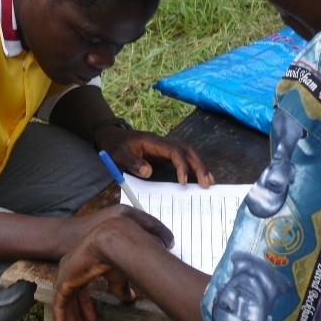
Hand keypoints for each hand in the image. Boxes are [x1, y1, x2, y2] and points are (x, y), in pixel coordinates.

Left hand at [52, 214, 171, 320]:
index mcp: (83, 265)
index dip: (86, 306)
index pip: (80, 289)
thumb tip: (129, 298)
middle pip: (70, 298)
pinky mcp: (62, 282)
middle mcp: (70, 270)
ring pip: (63, 304)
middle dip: (77, 316)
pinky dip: (62, 320)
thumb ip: (120, 287)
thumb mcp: (119, 275)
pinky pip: (58, 306)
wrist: (111, 243)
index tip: (93, 320)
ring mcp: (65, 276)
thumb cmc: (117, 254)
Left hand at [95, 127, 215, 186]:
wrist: (111, 137)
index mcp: (154, 142)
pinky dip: (193, 167)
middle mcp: (164, 143)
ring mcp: (165, 148)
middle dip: (198, 166)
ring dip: (200, 166)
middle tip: (206, 183)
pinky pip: (183, 158)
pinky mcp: (165, 154)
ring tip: (209, 182)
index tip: (183, 182)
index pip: (175, 152)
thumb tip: (149, 172)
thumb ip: (132, 162)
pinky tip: (200, 178)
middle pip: (187, 150)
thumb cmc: (115, 146)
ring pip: (188, 153)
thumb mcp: (118, 154)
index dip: (181, 166)